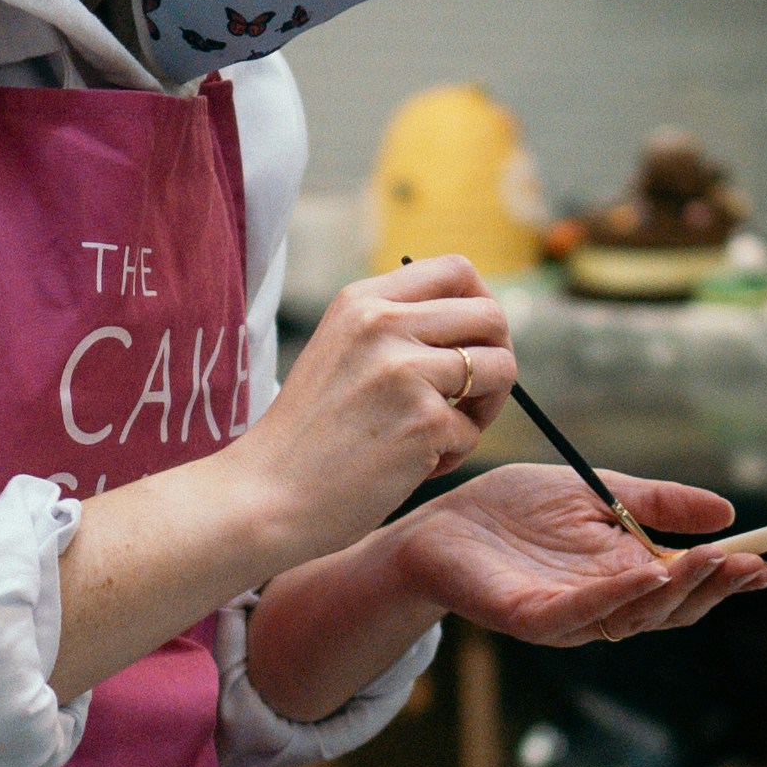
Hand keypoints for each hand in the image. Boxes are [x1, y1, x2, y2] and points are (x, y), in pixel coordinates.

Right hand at [223, 257, 517, 575]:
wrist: (265, 497)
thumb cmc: (307, 437)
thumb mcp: (340, 353)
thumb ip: (395, 329)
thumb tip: (481, 323)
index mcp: (362, 301)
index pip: (456, 270)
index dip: (482, 303)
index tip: (475, 341)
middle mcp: (384, 324)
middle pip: (491, 315)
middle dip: (496, 357)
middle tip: (471, 398)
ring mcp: (405, 370)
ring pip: (500, 368)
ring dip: (485, 408)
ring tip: (445, 435)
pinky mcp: (423, 420)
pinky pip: (473, 431)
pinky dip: (452, 455)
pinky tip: (411, 467)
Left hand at [391, 460, 766, 644]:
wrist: (438, 522)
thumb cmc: (511, 511)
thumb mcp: (596, 493)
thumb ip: (656, 505)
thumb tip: (728, 513)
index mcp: (621, 576)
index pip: (685, 584)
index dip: (727, 576)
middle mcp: (602, 604)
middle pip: (670, 607)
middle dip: (713, 586)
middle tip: (749, 562)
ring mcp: (568, 616)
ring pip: (634, 614)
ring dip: (675, 590)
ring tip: (711, 560)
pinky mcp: (530, 619)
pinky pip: (581, 614)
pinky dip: (618, 595)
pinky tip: (649, 573)